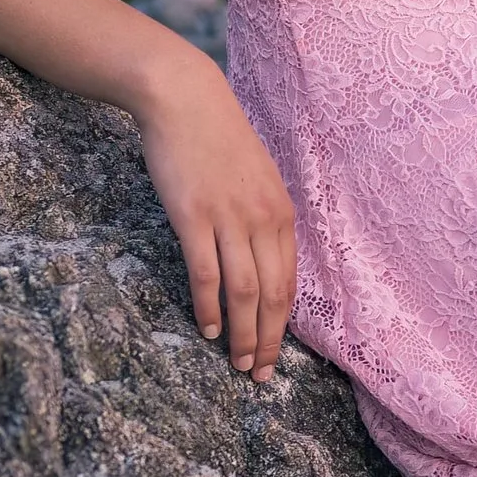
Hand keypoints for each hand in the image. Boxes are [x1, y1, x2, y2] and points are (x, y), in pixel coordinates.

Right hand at [135, 63, 297, 383]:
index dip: (285, 324)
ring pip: (244, 290)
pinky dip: (209, 305)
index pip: (291, 281)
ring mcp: (230, 217)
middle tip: (261, 376)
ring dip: (243, 333)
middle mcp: (263, 218)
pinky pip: (207, 271)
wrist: (186, 100)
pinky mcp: (195, 215)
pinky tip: (209, 328)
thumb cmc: (218, 141)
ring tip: (239, 364)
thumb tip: (262, 259)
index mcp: (281, 212)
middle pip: (274, 293)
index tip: (279, 355)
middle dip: (270, 339)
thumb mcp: (255, 179)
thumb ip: (261, 218)